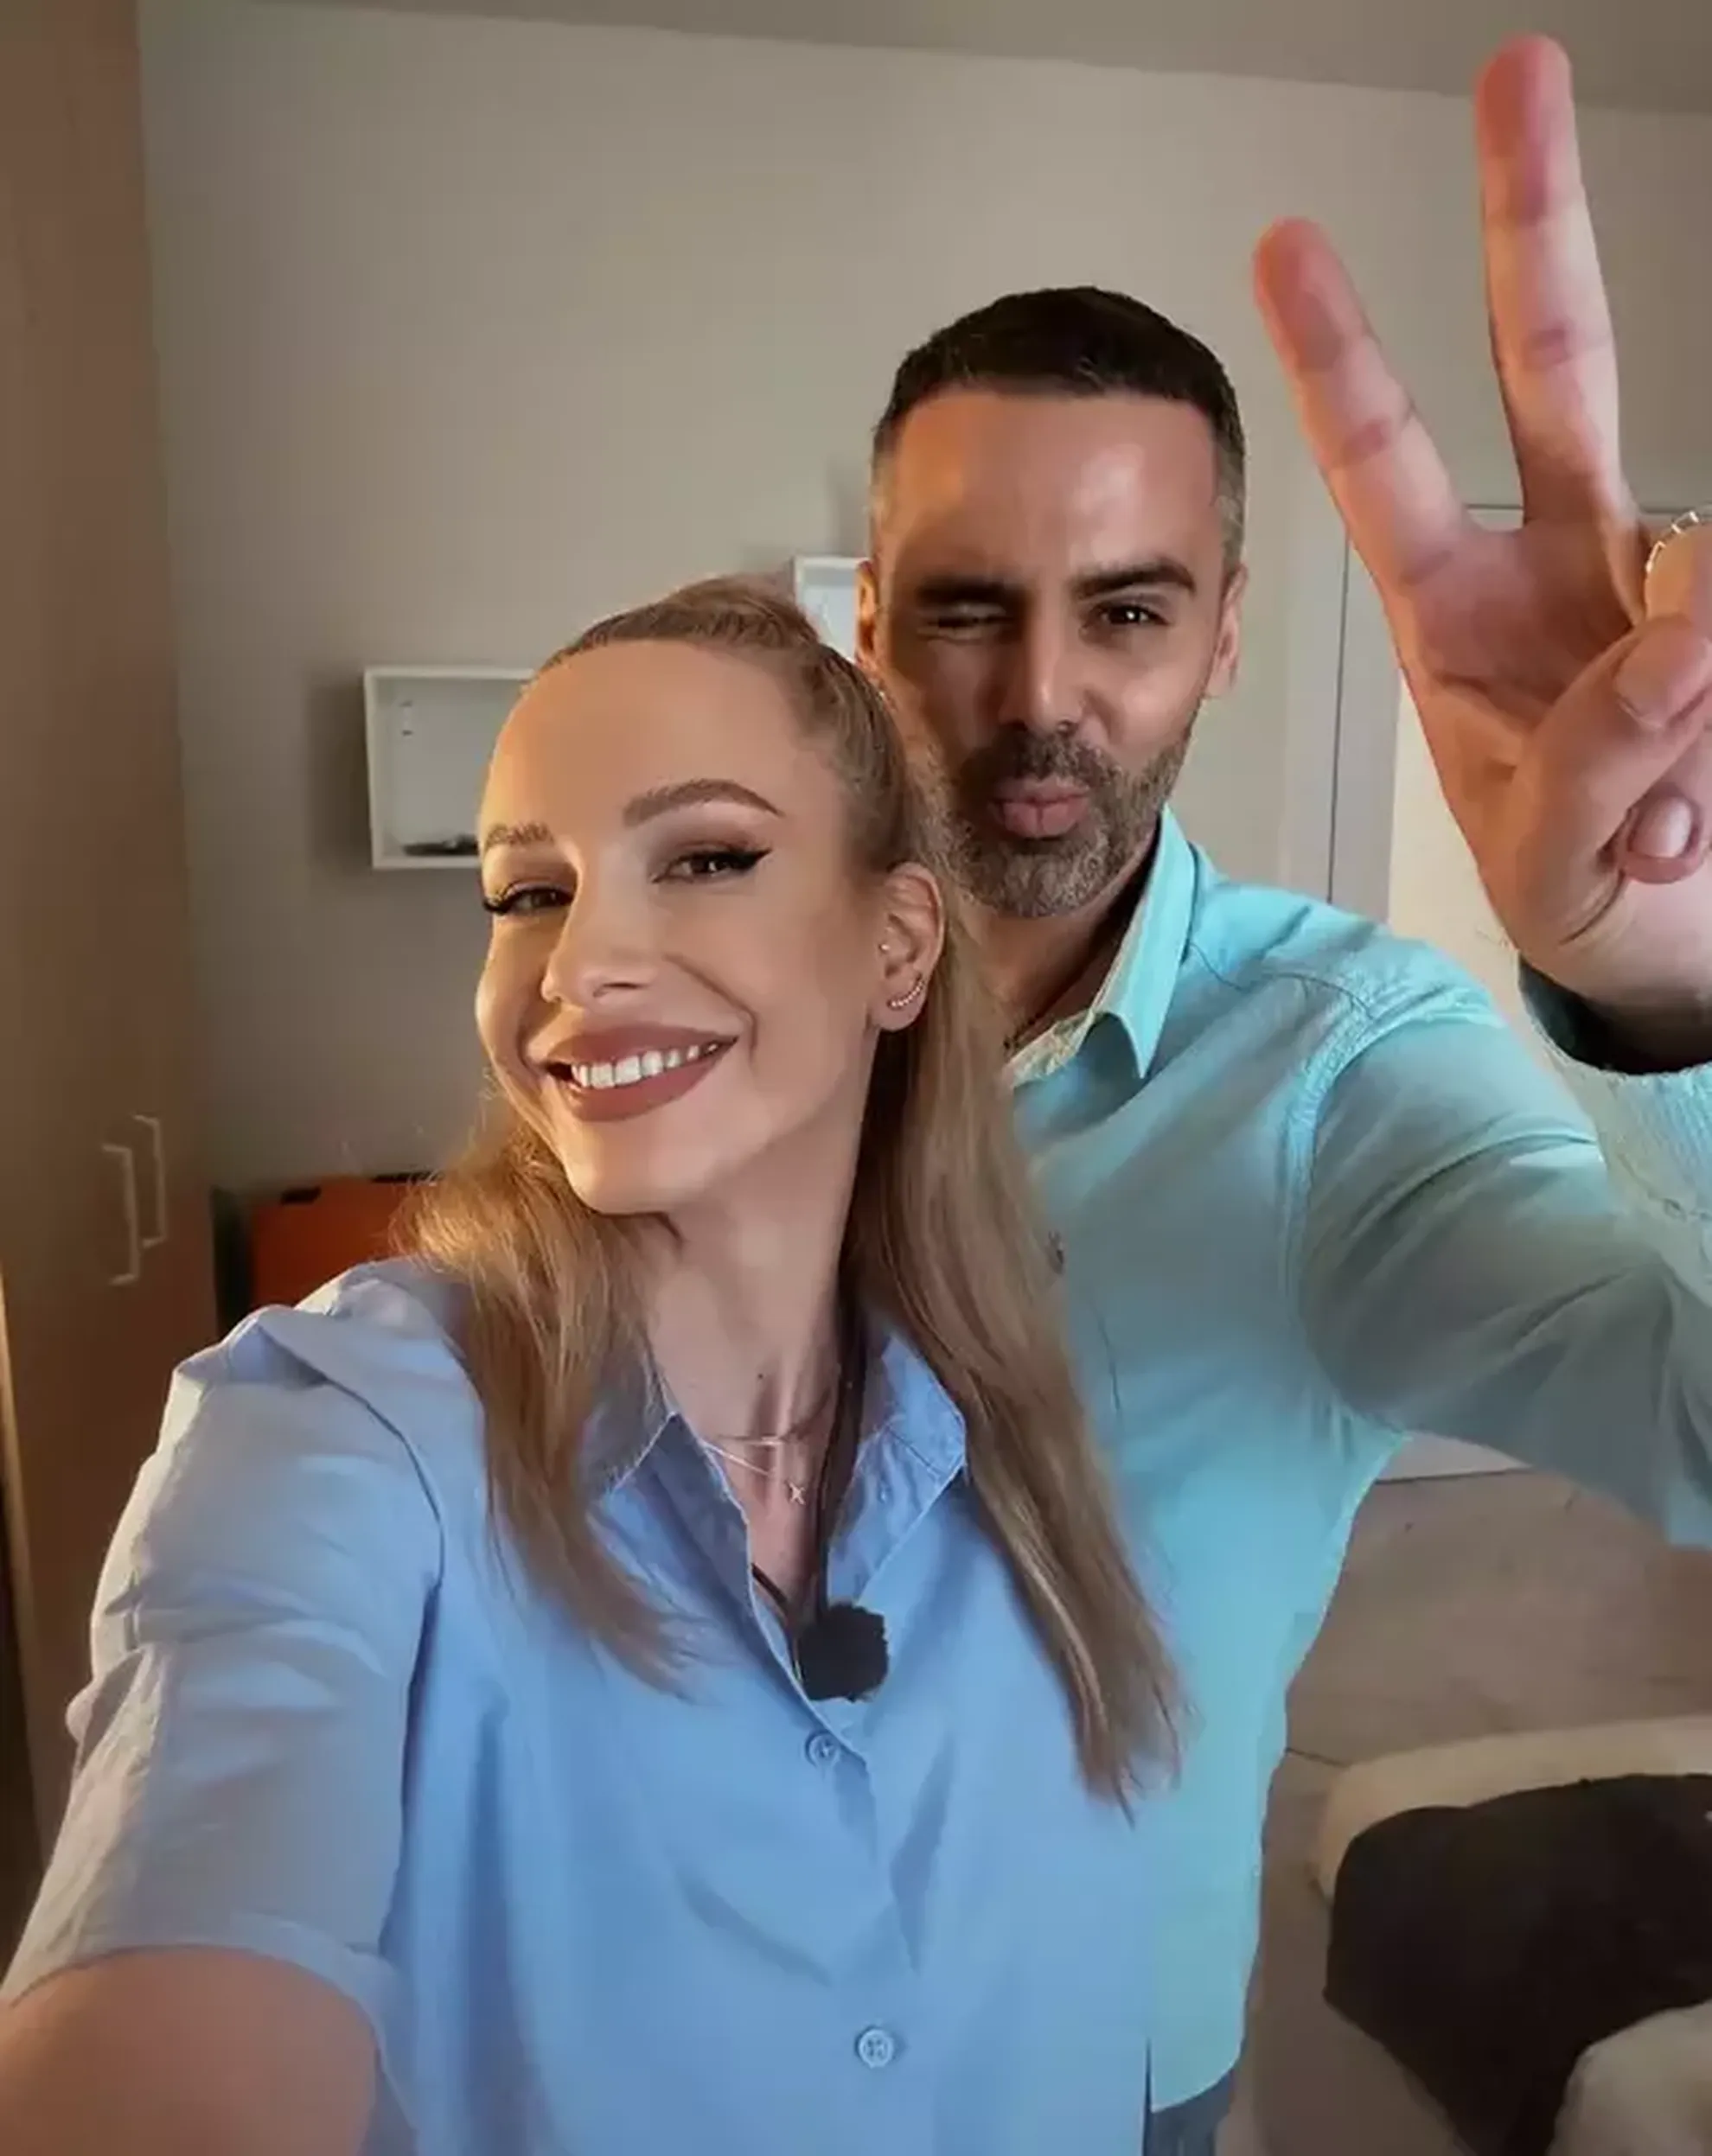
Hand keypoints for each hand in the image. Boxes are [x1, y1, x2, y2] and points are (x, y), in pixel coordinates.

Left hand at [1253, 36, 1711, 1051]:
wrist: (1668, 942)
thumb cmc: (1571, 888)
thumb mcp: (1542, 855)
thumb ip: (1592, 760)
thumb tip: (1689, 631)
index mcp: (1456, 614)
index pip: (1386, 464)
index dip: (1341, 357)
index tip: (1285, 241)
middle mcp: (1562, 561)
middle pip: (1553, 363)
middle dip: (1533, 225)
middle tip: (1520, 74)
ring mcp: (1665, 575)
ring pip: (1698, 540)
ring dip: (1678, 702)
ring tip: (1662, 828)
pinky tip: (1695, 816)